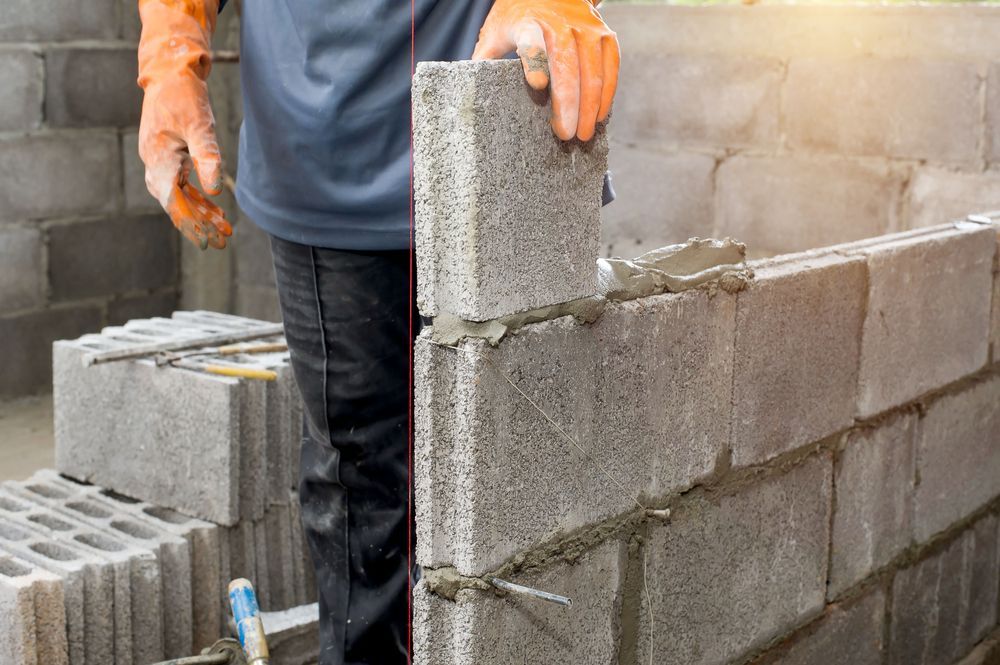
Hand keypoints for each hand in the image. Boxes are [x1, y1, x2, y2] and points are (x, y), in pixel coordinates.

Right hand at [137, 0, 230, 249]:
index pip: (174, 202)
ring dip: (200, 212)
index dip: (192, 223)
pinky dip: (196, 197)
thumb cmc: (185, 96)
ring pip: (178, 196)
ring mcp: (159, 160)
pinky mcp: (166, 156)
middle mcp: (154, 163)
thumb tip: (215, 191)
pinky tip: (212, 207)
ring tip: (223, 227)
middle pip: (176, 204)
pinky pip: (180, 183)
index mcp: (159, 159)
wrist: (170, 72)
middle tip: (223, 240)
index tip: (208, 240)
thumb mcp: (201, 126)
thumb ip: (207, 158)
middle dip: (199, 223)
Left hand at [472, 0, 619, 141]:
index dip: (535, 60)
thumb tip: (468, 95)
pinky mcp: (604, 34)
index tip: (537, 86)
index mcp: (527, 22)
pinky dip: (607, 93)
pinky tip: (599, 116)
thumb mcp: (497, 32)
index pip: (531, 40)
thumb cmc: (519, 18)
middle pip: (567, 64)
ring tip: (583, 134)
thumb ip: (487, 60)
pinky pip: (610, 66)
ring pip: (592, 69)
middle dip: (568, 102)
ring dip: (590, 105)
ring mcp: (586, 27)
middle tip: (565, 134)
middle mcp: (560, 23)